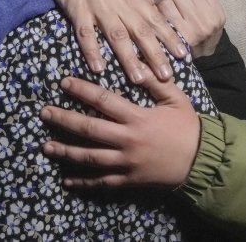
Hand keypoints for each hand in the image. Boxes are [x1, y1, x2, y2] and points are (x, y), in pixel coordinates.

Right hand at [0, 0, 186, 81]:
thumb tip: (151, 9)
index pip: (155, 18)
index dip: (170, 37)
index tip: (184, 54)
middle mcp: (118, 0)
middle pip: (141, 30)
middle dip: (156, 54)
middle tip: (168, 76)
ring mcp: (98, 4)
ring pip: (117, 35)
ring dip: (129, 58)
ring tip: (140, 79)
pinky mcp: (77, 6)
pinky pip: (86, 32)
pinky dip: (93, 50)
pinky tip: (98, 68)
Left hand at [40, 74, 200, 188]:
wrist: (202, 161)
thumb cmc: (188, 127)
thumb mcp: (175, 98)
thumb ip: (154, 82)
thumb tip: (135, 63)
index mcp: (137, 118)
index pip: (103, 101)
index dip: (81, 90)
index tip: (64, 82)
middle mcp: (127, 140)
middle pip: (88, 129)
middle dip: (63, 119)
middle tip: (44, 113)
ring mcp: (126, 163)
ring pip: (89, 158)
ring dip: (65, 151)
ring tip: (46, 146)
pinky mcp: (128, 180)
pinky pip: (101, 182)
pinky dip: (83, 182)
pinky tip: (66, 180)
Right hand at [159, 0, 224, 57]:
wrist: (207, 54)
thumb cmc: (182, 45)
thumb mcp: (167, 40)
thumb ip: (161, 23)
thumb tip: (150, 3)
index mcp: (181, 34)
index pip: (165, 4)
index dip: (164, 4)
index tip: (166, 10)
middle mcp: (197, 26)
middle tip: (177, 4)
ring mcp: (211, 19)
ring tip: (188, 1)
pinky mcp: (220, 13)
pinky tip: (199, 2)